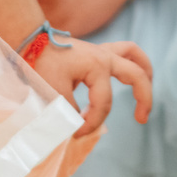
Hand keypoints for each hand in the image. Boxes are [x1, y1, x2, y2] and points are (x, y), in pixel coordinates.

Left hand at [30, 38, 154, 135]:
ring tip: (147, 92)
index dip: (93, 123)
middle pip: (137, 76)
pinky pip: (124, 51)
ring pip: (135, 56)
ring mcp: (103, 51)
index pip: (103, 103)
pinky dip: (132, 61)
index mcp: (97, 66)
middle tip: (140, 120)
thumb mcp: (54, 92)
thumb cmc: (41, 64)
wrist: (30, 41)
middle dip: (144, 99)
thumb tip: (79, 126)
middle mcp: (106, 56)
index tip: (77, 134)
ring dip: (145, 73)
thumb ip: (70, 111)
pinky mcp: (97, 50)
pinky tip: (132, 75)